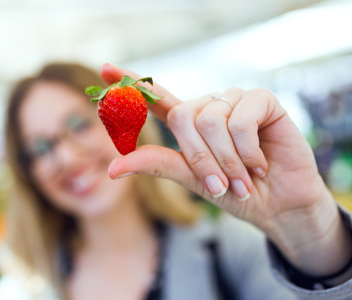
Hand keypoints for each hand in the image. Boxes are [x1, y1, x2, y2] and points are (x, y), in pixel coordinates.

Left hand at [101, 63, 351, 279]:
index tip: (105, 69)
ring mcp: (234, 100)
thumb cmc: (234, 191)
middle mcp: (209, 108)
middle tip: (220, 184)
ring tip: (244, 177)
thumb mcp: (192, 179)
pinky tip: (260, 162)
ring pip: (210, 119)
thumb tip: (112, 167)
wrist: (277, 205)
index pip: (157, 99)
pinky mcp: (261, 100)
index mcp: (189, 124)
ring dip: (227, 159)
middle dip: (199, 158)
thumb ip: (157, 165)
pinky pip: (240, 118)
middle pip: (182, 116)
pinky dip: (247, 149)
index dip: (133, 84)